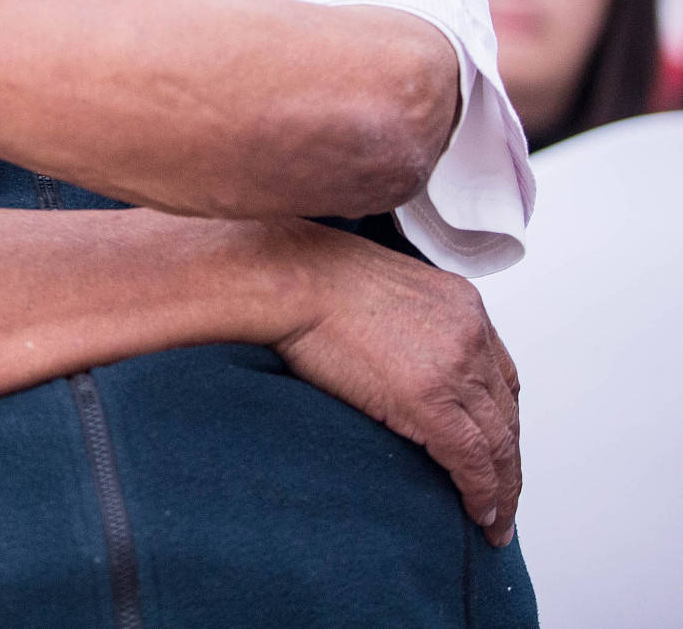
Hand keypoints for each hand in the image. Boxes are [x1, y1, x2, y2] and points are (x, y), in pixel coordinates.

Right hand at [270, 223, 520, 546]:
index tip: (493, 446)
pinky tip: (479, 513)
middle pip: (507, 412)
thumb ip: (406, 321)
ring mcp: (456, 367)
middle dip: (507, 459)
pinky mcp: (431, 400)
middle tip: (503, 495)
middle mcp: (471, 334)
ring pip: (499, 442)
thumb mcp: (381, 288)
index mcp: (462, 305)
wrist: (289, 278)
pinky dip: (483, 493)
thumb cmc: (310, 277)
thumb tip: (396, 356)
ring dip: (502, 487)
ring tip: (494, 518)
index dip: (500, 418)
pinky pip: (472, 459)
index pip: (501, 376)